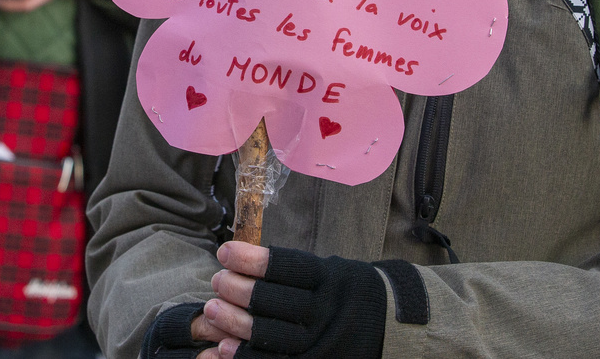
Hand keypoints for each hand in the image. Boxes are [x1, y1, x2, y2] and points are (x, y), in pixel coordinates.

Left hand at [199, 242, 387, 358]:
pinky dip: (243, 356)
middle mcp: (326, 313)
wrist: (388, 330)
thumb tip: (242, 261)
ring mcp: (319, 344)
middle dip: (238, 290)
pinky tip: (221, 347)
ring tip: (211, 308)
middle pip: (275, 302)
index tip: (225, 252)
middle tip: (217, 280)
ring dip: (234, 323)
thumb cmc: (346, 294)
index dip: (253, 260)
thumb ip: (295, 272)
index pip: (287, 268)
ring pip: (270, 337)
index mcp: (331, 281)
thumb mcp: (333, 272)